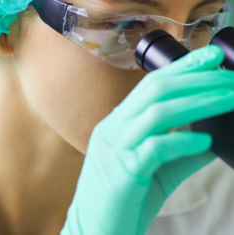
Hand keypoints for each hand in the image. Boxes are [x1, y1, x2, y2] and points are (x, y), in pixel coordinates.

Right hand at [62, 45, 233, 234]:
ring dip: (199, 102)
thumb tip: (213, 138)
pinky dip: (184, 141)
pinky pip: (155, 148)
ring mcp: (114, 149)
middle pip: (155, 91)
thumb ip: (181, 153)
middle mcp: (113, 130)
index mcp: (117, 125)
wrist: (94, 231)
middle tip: (228, 77)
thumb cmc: (123, 200)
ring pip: (157, 113)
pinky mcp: (122, 172)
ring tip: (229, 99)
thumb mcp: (155, 171)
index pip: (149, 86)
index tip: (209, 57)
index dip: (181, 68)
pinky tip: (207, 140)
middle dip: (195, 79)